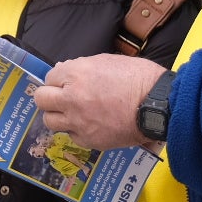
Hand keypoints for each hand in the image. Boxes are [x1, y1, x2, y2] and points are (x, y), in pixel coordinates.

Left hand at [34, 54, 168, 150]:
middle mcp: (72, 98)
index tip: (65, 83)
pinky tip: (90, 125)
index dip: (58, 80)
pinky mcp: (89, 140)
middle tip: (61, 98)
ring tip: (72, 113)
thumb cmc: (140, 78)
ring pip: (50, 121)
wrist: (159, 105)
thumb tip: (66, 71)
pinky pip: (71, 136)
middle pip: (42, 100)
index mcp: (77, 74)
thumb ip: (83, 67)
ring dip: (58, 116)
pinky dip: (77, 131)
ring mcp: (78, 121)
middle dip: (49, 97)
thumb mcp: (109, 61)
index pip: (49, 77)